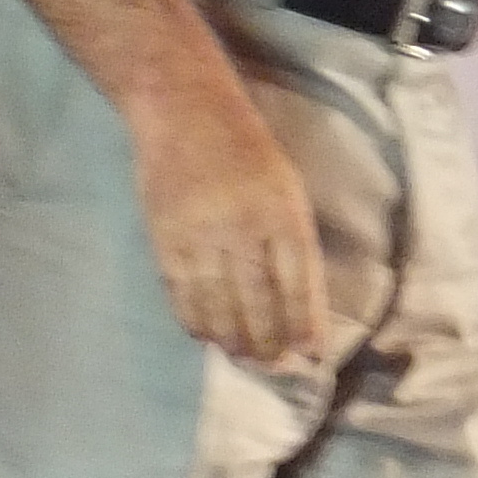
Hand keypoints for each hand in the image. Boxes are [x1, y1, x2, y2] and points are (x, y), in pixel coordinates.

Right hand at [128, 63, 326, 366]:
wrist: (185, 111)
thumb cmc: (246, 148)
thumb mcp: (286, 185)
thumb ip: (292, 238)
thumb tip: (298, 300)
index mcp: (283, 211)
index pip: (299, 281)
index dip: (306, 322)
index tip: (312, 354)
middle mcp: (244, 227)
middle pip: (259, 301)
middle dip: (269, 342)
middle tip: (274, 367)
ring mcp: (201, 235)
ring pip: (219, 305)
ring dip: (233, 340)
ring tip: (244, 358)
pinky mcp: (165, 239)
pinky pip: (182, 294)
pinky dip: (195, 321)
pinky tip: (206, 337)